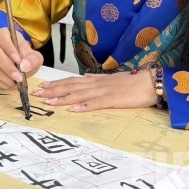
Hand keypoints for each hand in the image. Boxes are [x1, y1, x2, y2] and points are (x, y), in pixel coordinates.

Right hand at [0, 28, 43, 88]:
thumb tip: (24, 66)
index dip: (9, 48)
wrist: (20, 65)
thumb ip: (33, 60)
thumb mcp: (35, 57)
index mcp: (4, 35)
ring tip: (16, 83)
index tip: (19, 61)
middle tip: (18, 78)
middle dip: (7, 67)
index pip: (2, 36)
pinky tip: (9, 85)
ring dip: (4, 77)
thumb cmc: (26, 57)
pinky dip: (0, 82)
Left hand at [32, 71, 157, 111]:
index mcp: (96, 80)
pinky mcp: (113, 100)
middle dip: (53, 90)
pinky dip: (84, 106)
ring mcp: (104, 91)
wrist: (151, 82)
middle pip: (71, 87)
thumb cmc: (133, 83)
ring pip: (80, 94)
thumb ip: (97, 79)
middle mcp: (96, 84)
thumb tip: (85, 78)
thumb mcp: (112, 79)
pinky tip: (73, 109)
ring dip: (63, 98)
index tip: (42, 86)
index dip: (56, 83)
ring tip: (49, 101)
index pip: (72, 81)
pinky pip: (96, 104)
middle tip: (37, 93)